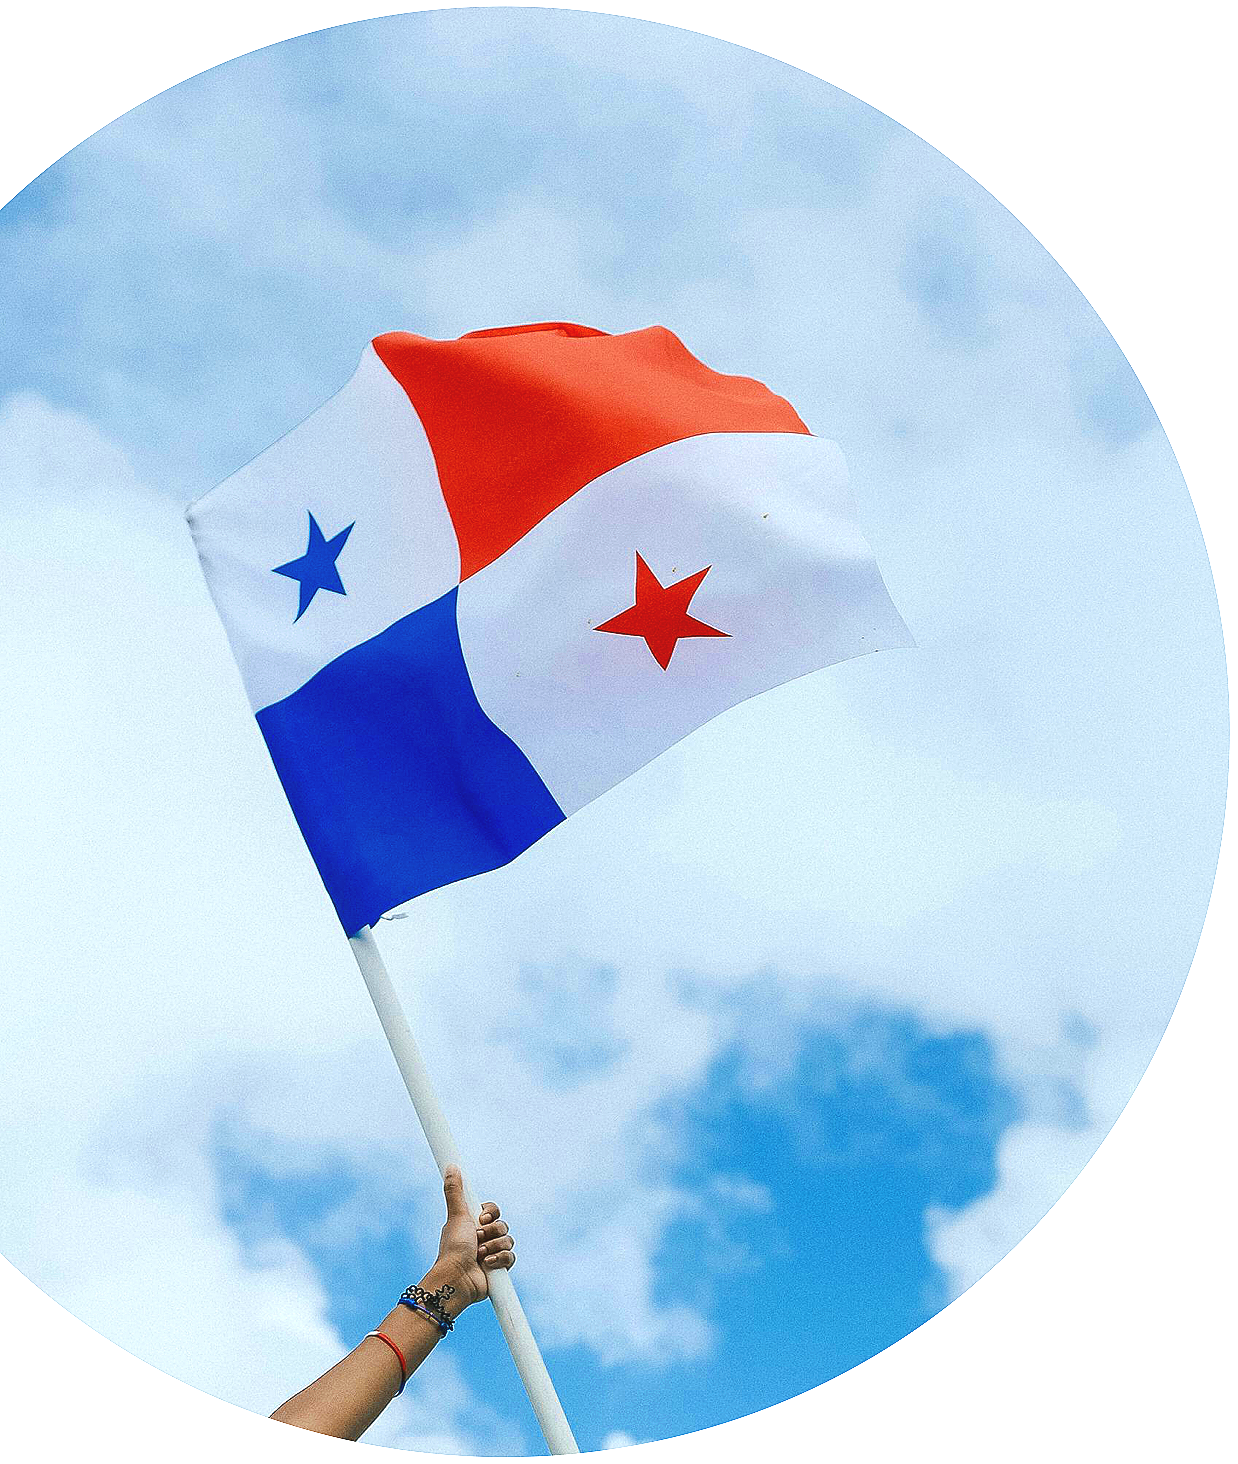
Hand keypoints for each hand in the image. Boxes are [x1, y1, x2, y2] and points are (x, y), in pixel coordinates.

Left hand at [424, 1165, 515, 1311]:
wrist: (457, 1279)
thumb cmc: (453, 1248)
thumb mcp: (456, 1216)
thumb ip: (455, 1191)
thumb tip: (451, 1166)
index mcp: (474, 1223)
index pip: (493, 1210)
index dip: (490, 1214)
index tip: (481, 1218)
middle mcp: (483, 1237)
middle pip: (503, 1224)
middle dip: (492, 1232)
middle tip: (478, 1240)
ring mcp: (492, 1252)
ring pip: (509, 1240)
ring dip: (494, 1247)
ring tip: (480, 1255)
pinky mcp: (499, 1268)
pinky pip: (511, 1257)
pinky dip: (500, 1260)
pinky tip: (488, 1265)